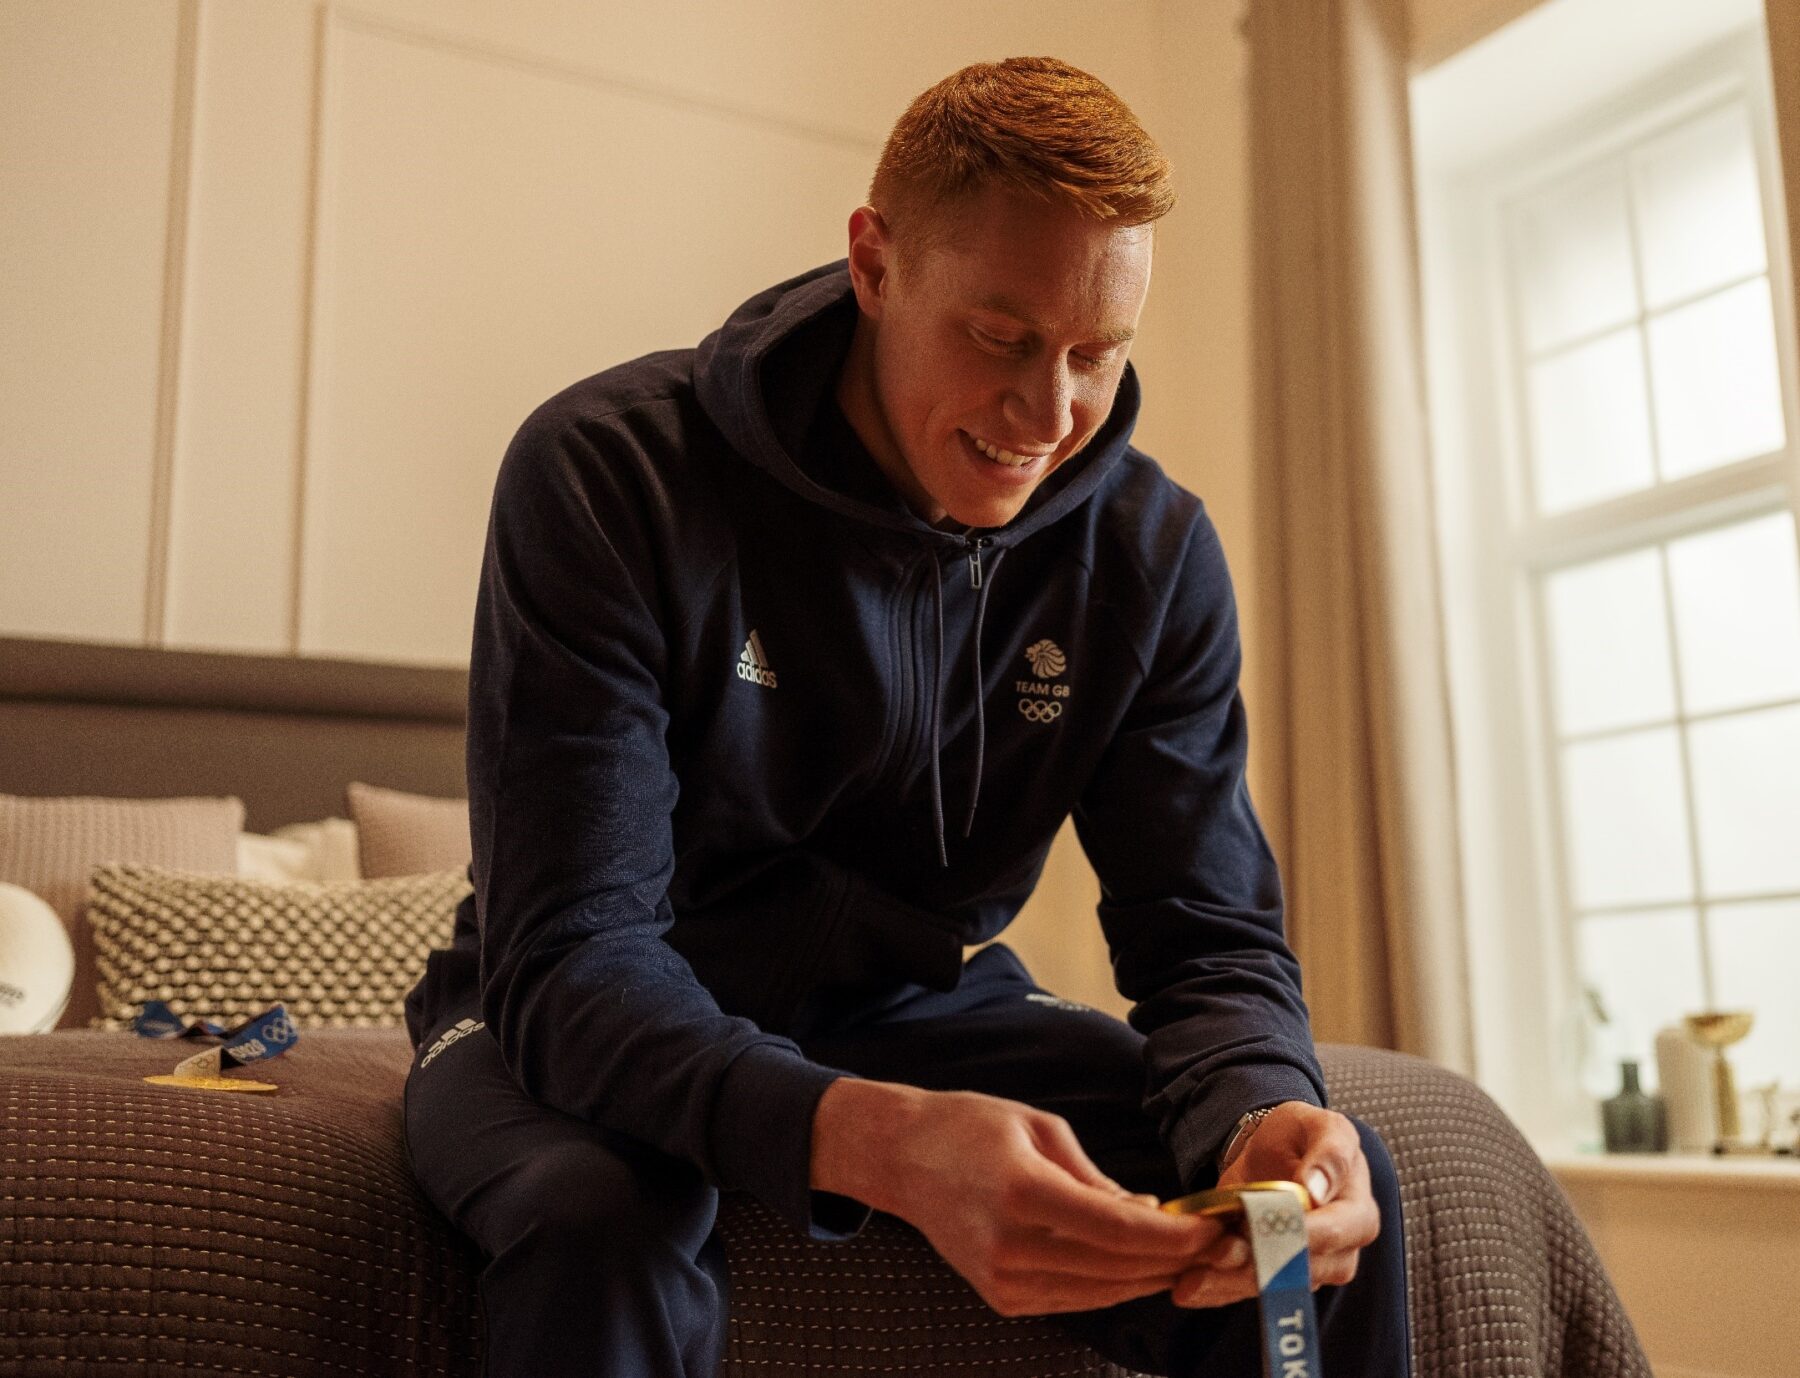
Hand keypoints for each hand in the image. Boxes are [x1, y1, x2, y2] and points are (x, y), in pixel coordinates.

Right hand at [812, 1078, 1228, 1317]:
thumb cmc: (971, 1127)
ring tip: (1189, 1255)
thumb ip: (1096, 1178)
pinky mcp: (1001, 1297)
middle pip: (1118, 1268)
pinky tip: (1140, 1265)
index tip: (1213, 1229)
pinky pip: (1075, 1298)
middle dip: (1176, 1259)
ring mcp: (1003, 1279)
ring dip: (1151, 1276)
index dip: (1175, 1237)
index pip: (1119, 1231)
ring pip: (1102, 1292)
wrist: (902, 1159)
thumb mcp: (1041, 1129)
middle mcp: (1011, 1245)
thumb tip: (1149, 1215)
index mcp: (1023, 1191)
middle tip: (1217, 1245)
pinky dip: (1114, 1284)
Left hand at [1169, 1101, 1378, 1308]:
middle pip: (1300, 1269)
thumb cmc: (1302, 1135)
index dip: (1296, 1233)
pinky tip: (1188, 1287)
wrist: (1275, 1150)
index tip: (1256, 1227)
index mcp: (1358, 1214)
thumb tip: (1316, 1188)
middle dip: (1256, 1265)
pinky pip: (1249, 1290)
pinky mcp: (1276, 1277)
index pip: (1334, 1232)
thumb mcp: (1320, 1126)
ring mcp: (1308, 1270)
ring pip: (1271, 1286)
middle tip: (1214, 1255)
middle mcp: (1340, 1251)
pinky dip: (1218, 1291)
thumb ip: (1329, 1152)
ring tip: (1191, 1279)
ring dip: (1230, 1283)